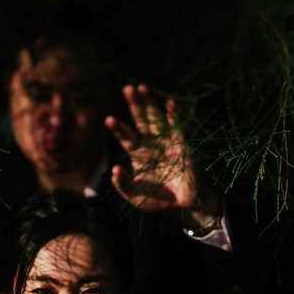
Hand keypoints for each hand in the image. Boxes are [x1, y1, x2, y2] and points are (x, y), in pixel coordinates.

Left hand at [105, 84, 218, 220]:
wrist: (184, 207)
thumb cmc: (157, 201)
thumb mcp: (134, 197)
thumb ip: (123, 185)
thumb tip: (115, 169)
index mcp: (138, 155)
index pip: (126, 137)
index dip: (118, 128)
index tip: (108, 119)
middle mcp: (151, 145)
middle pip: (141, 121)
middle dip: (135, 105)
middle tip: (127, 88)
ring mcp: (166, 143)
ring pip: (156, 119)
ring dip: (150, 104)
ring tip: (142, 87)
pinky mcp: (181, 146)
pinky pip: (176, 128)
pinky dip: (173, 116)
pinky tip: (170, 103)